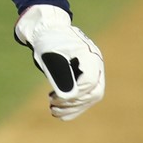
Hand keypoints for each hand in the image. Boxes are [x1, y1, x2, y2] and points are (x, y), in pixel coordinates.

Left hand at [15, 5, 104, 120]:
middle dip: (74, 103)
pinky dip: (74, 106)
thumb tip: (66, 96)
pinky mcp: (86, 76)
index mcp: (89, 55)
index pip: (89, 82)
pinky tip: (60, 113)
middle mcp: (96, 63)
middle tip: (53, 107)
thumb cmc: (47, 41)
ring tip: (53, 110)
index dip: (74, 94)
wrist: (47, 29)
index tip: (55, 98)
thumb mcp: (49, 56)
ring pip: (90, 96)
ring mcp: (93, 70)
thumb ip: (59, 74)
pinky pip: (86, 96)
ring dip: (73, 107)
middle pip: (94, 92)